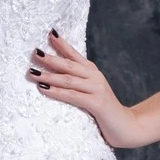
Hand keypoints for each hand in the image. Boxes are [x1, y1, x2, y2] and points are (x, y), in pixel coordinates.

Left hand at [25, 30, 141, 147]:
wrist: (127, 126)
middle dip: (50, 58)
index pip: (75, 55)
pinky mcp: (97, 104)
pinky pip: (72, 96)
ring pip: (68, 80)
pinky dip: (56, 92)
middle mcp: (95, 77)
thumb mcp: (91, 92)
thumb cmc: (105, 111)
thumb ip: (78, 83)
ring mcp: (97, 89)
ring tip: (31, 72)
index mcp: (93, 72)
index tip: (50, 33)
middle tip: (34, 53)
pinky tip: (44, 88)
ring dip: (48, 75)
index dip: (62, 44)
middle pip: (69, 65)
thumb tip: (55, 76)